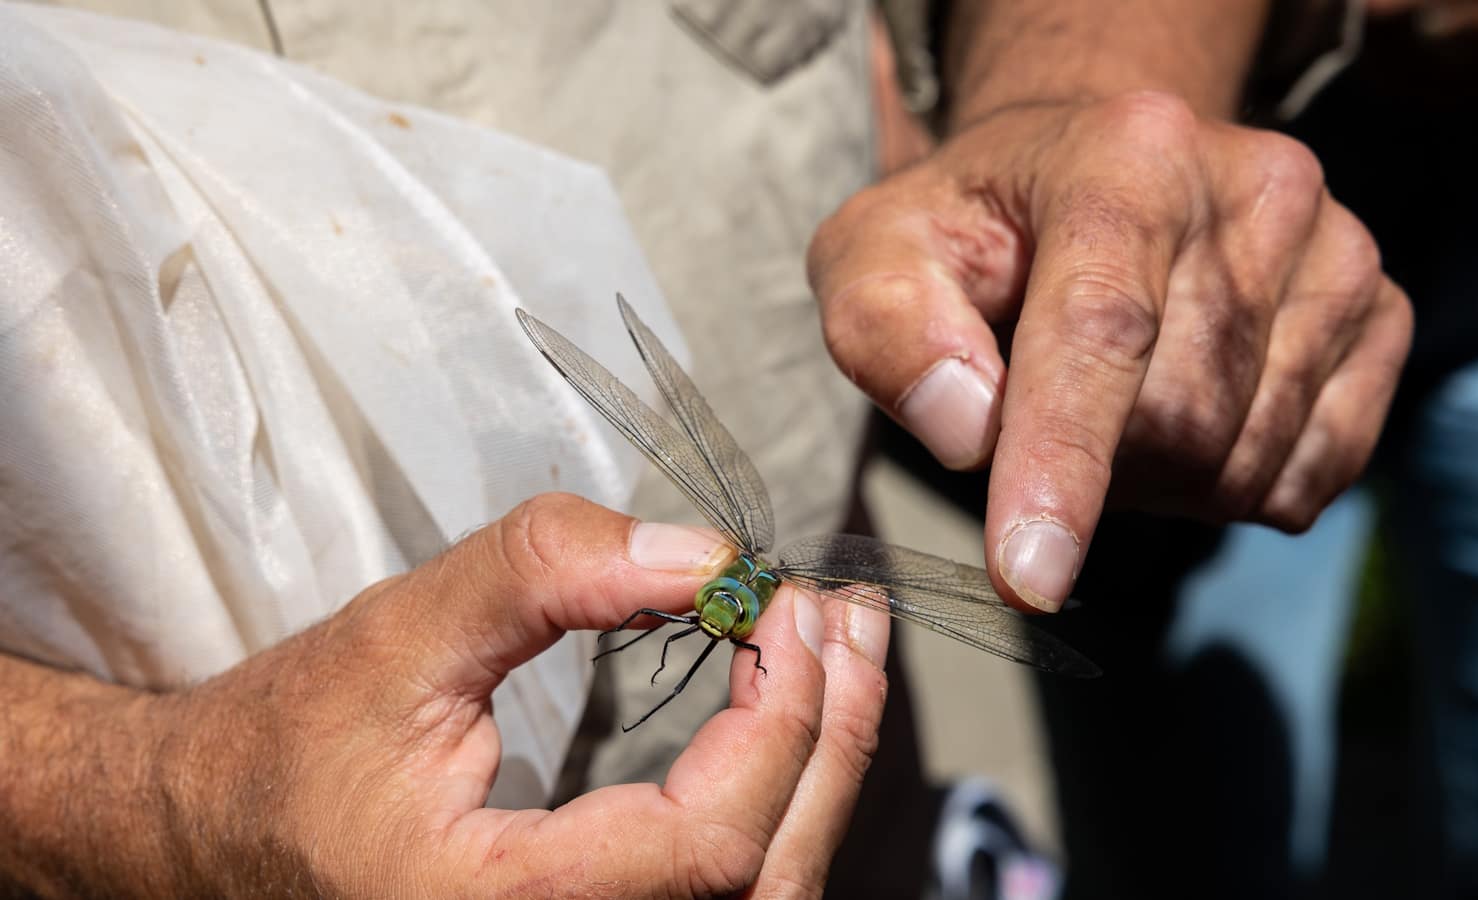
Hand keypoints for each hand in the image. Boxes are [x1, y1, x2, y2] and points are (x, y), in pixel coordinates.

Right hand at [138, 493, 888, 896]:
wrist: (214, 836)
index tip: (782, 604)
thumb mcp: (395, 639)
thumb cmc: (287, 754)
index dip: (779, 721)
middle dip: (829, 739)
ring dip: (821, 766)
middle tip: (842, 617)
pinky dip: (780, 796)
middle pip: (764, 882)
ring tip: (840, 648)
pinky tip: (793, 714)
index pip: (705, 845)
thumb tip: (699, 552)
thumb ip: (539, 579)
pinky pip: (728, 890)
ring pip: (763, 896)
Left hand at [808, 93, 1411, 611]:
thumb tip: (968, 429)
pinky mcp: (1382, 314)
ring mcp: (1338, 251)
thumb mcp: (876, 256)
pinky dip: (1230, 488)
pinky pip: (1308, 476)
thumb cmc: (975, 234)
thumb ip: (885, 328)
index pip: (1101, 329)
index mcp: (1126, 154)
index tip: (1028, 579)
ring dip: (1156, 484)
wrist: (1095, 178)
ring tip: (1113, 403)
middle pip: (1177, 421)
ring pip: (1243, 462)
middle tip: (1041, 417)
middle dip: (1092, 471)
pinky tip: (1187, 417)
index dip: (1062, 464)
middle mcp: (1259, 185)